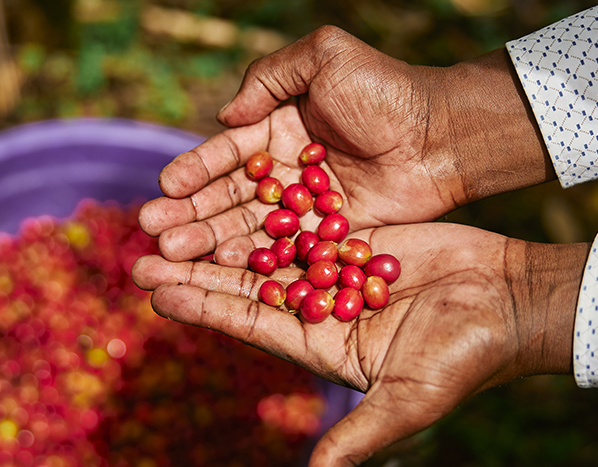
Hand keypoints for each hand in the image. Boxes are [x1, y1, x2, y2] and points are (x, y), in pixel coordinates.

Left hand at [132, 223, 586, 466]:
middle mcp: (323, 311)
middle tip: (141, 251)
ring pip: (269, 248)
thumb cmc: (466, 356)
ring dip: (223, 236)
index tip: (158, 289)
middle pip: (248, 285)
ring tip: (172, 217)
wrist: (513, 301)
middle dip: (197, 270)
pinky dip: (271, 205)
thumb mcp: (411, 401)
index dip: (205, 307)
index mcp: (324, 348)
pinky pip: (306, 218)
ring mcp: (340, 271)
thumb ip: (361, 437)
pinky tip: (233, 188)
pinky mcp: (360, 238)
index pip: (252, 324)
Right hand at [138, 26, 553, 264]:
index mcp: (275, 127)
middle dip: (189, 216)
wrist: (442, 134)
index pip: (224, 153)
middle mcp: (282, 170)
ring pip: (248, 229)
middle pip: (226, 198)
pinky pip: (284, 253)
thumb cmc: (385, 90)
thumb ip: (270, 78)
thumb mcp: (325, 58)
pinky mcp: (328, 236)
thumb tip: (225, 116)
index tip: (166, 188)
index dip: (194, 171)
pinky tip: (221, 276)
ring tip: (172, 258)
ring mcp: (304, 208)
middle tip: (155, 235)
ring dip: (209, 244)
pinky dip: (253, 264)